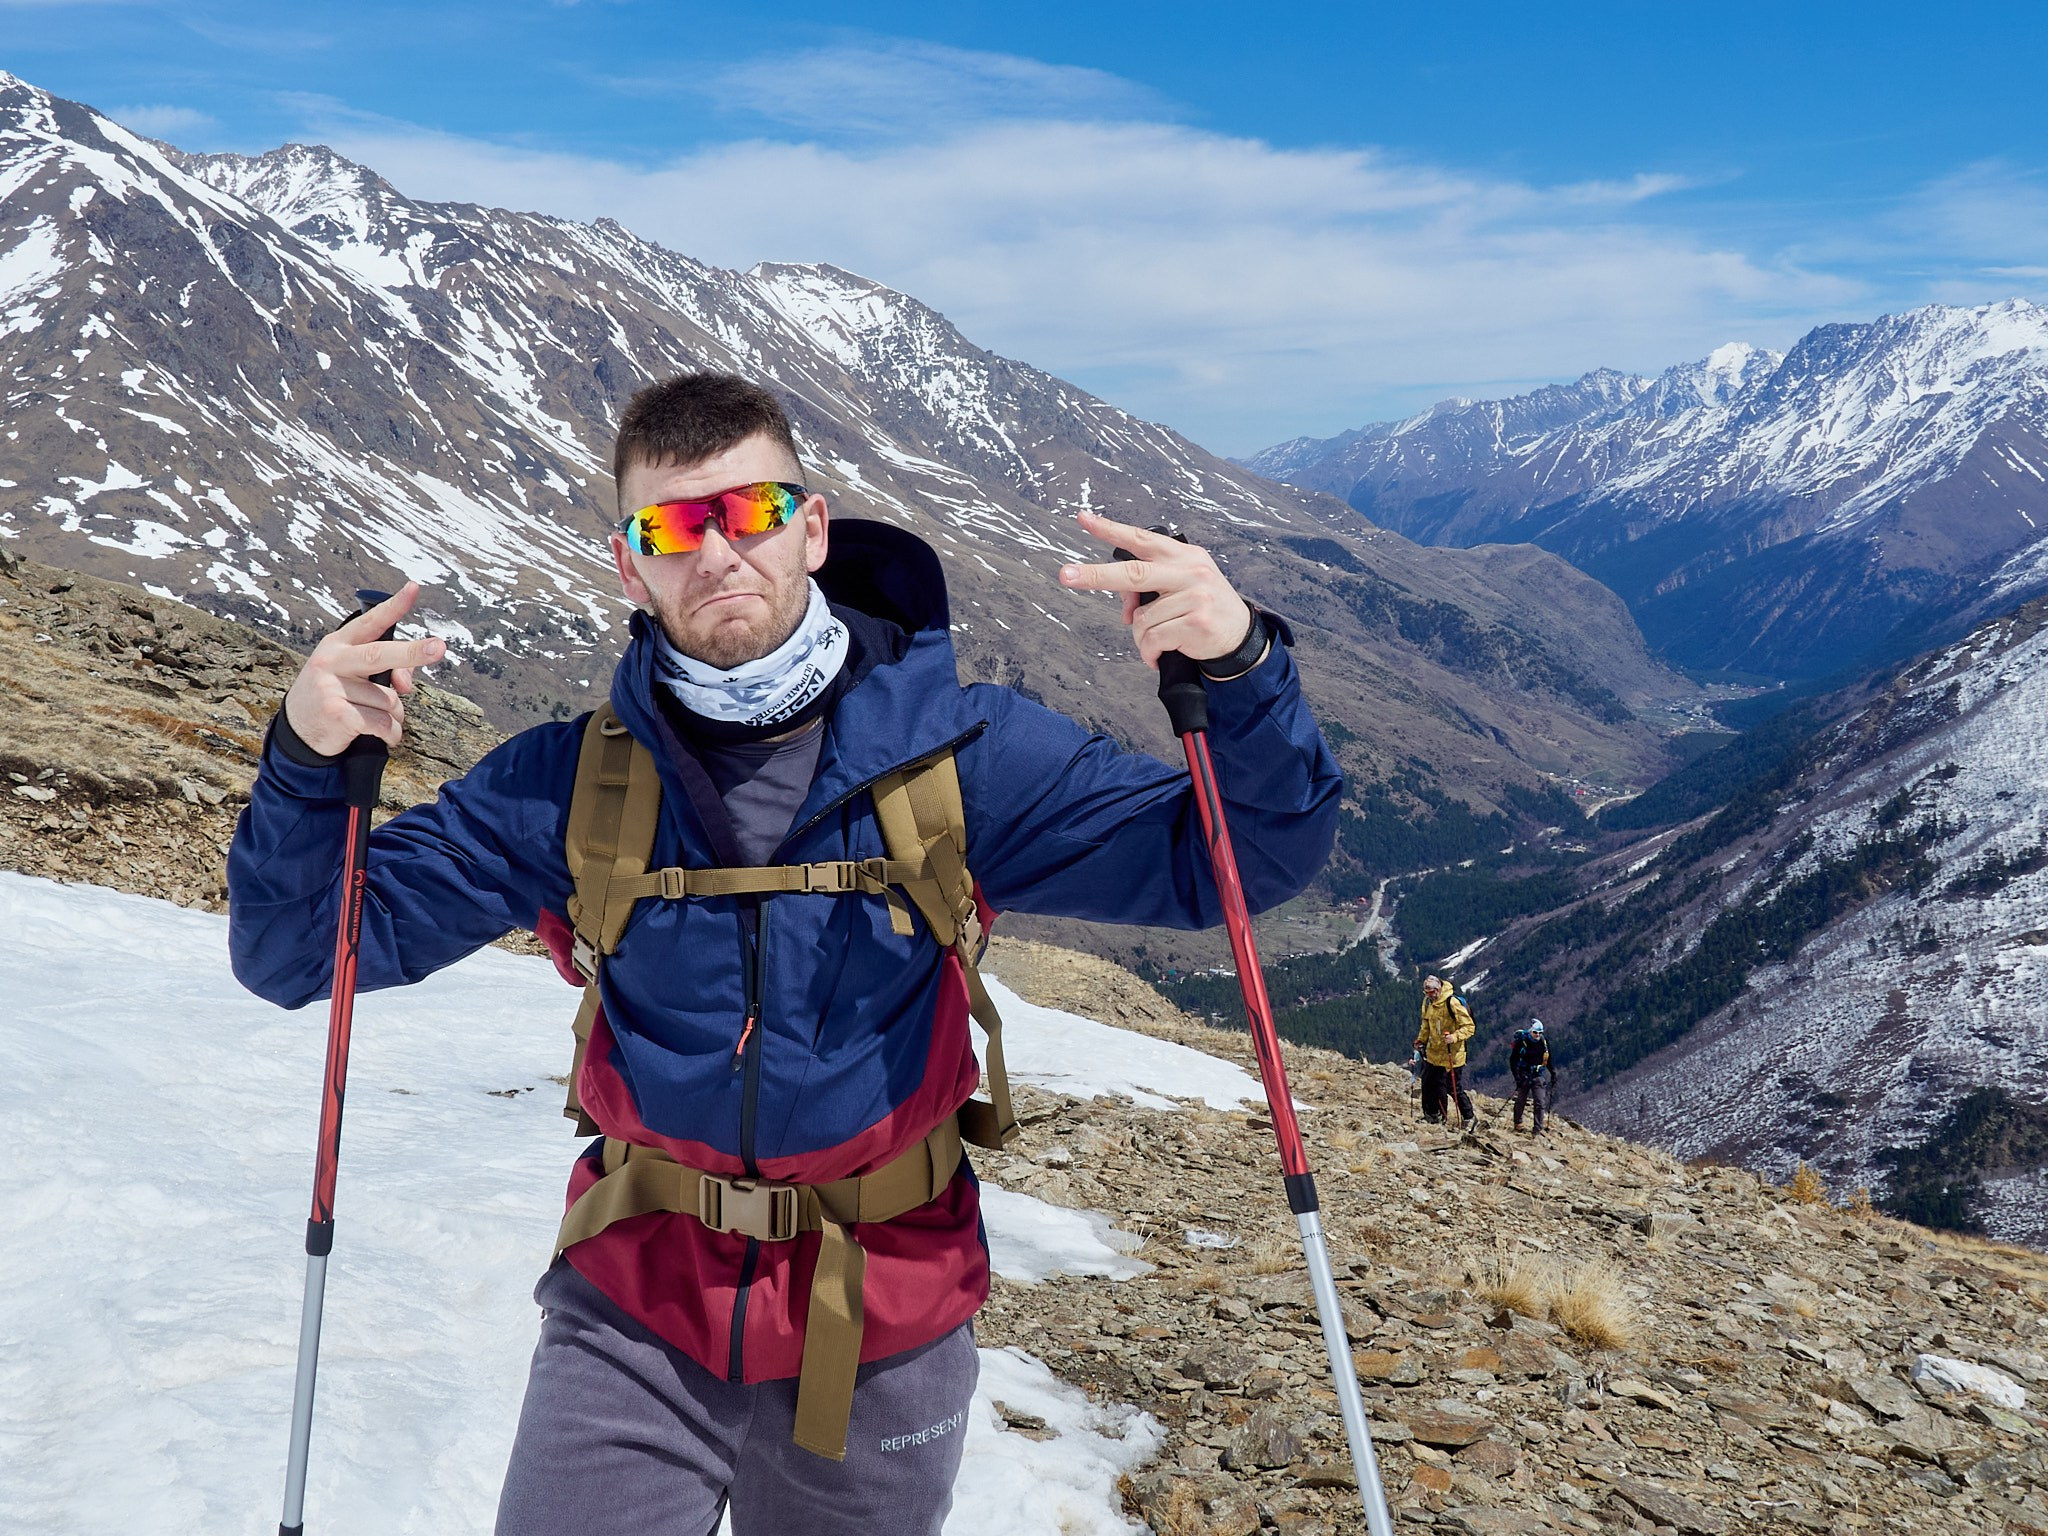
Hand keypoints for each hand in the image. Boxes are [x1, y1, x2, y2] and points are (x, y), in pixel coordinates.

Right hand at [282, 583, 446, 755]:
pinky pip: (382, 724)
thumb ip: (386, 671)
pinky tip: (386, 736)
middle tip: (439, 647)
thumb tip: (406, 685)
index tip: (413, 589)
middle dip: (412, 652)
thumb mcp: (353, 674)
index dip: (393, 606)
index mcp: (339, 643)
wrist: (297, 728)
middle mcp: (333, 661)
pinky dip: (392, 734)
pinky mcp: (335, 714)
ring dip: (395, 715)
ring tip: (378, 718)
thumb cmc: (334, 693)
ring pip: (389, 699)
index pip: (370, 622)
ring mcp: (331, 687)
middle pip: (380, 654)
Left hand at [1057, 511, 1254, 669]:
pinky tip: (1159, 655)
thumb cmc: (1204, 608)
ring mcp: (1195, 595)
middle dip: (1096, 576)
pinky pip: (1154, 640)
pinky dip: (1150, 653)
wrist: (1240, 637)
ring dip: (1141, 639)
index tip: (1084, 519)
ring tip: (1155, 644)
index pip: (1142, 538)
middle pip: (1133, 573)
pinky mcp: (1197, 621)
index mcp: (1183, 555)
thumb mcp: (1182, 587)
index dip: (1111, 529)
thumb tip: (1127, 612)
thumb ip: (1151, 589)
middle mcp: (1190, 570)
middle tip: (1067, 575)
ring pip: (1142, 620)